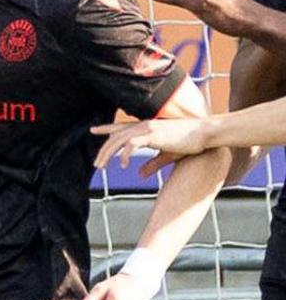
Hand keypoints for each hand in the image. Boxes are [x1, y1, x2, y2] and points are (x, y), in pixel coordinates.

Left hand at [92, 115, 212, 175]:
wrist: (206, 134)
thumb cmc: (190, 143)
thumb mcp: (167, 154)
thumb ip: (152, 164)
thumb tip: (139, 175)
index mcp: (147, 127)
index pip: (121, 127)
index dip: (106, 129)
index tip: (93, 130)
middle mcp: (144, 125)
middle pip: (115, 137)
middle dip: (103, 151)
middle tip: (96, 165)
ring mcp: (147, 128)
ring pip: (118, 140)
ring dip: (107, 154)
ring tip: (102, 167)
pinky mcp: (153, 135)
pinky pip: (131, 144)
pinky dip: (124, 155)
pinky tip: (122, 165)